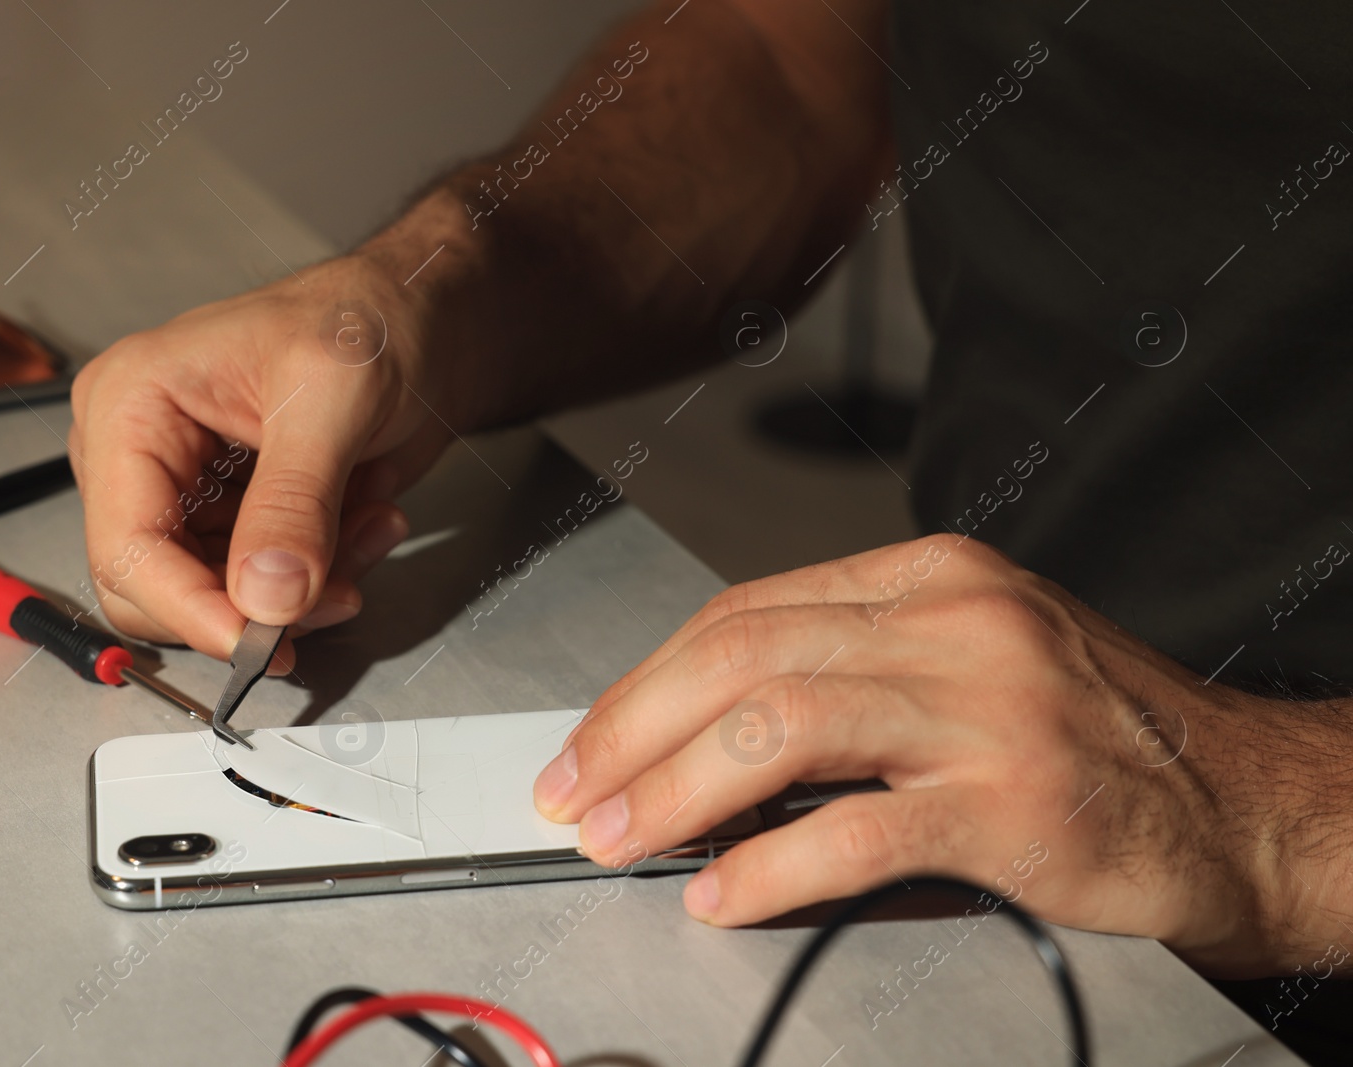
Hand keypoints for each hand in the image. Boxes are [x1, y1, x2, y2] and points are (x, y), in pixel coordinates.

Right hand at [69, 255, 453, 664]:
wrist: (420, 318)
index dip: (190, 609)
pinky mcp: (239, 520)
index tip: (260, 643)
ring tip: (371, 523)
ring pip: (222, 600)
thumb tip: (265, 596)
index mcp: (131, 405)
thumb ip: (296, 501)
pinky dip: (327, 575)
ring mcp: (191, 493)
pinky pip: (267, 590)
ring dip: (308, 587)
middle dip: (256, 603)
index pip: (126, 546)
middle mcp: (144, 457)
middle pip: (160, 590)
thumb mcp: (333, 398)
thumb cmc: (365, 318)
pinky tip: (370, 519)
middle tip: (337, 587)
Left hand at [534, 534, 1352, 975]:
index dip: (647, 680)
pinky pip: (859, 829)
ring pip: (782, 725)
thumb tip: (703, 742)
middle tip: (573, 795)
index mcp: (930, 578)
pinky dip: (771, 867)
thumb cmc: (1100, 737)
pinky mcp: (1016, 801)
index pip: (746, 612)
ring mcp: (988, 706)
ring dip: (677, 789)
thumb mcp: (969, 664)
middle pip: (742, 655)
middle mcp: (954, 621)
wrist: (1244, 804)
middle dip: (633, 730)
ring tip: (620, 840)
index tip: (591, 739)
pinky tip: (721, 895)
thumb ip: (849, 681)